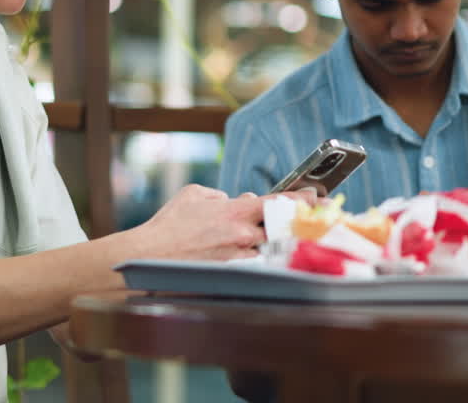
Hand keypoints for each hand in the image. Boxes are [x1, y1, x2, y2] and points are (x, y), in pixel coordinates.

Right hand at [132, 185, 318, 261]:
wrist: (151, 257)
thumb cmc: (169, 224)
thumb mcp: (193, 194)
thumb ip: (218, 195)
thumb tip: (230, 201)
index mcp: (236, 212)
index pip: (278, 203)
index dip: (301, 199)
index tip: (316, 197)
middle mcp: (242, 236)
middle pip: (280, 228)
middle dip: (287, 223)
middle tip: (298, 219)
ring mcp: (238, 257)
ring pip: (265, 247)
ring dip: (265, 241)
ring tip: (255, 239)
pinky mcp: (230, 272)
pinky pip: (249, 261)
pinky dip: (250, 255)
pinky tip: (240, 254)